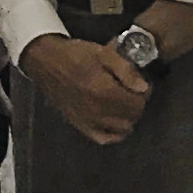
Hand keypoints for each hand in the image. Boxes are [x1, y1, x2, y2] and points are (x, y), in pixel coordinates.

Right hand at [18, 33, 150, 146]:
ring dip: (128, 117)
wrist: (46, 62)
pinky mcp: (80, 125)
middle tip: (133, 91)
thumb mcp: (103, 53)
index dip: (145, 92)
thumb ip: (125, 71)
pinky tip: (114, 121)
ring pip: (122, 129)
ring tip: (123, 103)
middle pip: (133, 116)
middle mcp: (97, 110)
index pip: (138, 102)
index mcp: (104, 90)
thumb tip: (143, 87)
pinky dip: (114, 133)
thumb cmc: (75, 55)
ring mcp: (88, 120)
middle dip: (138, 103)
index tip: (142, 84)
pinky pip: (104, 139)